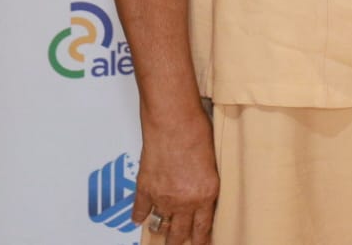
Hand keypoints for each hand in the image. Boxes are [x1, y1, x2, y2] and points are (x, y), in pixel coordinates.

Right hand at [134, 113, 218, 243]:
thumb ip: (206, 182)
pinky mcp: (144, 188)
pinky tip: (140, 219)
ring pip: (160, 225)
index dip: (201, 240)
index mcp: (205, 194)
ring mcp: (162, 197)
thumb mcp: (212, 162)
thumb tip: (202, 194)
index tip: (201, 244)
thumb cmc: (197, 131)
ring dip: (161, 229)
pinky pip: (140, 210)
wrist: (174, 119)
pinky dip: (139, 215)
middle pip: (179, 233)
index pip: (203, 228)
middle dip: (179, 241)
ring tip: (163, 232)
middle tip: (180, 242)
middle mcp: (184, 201)